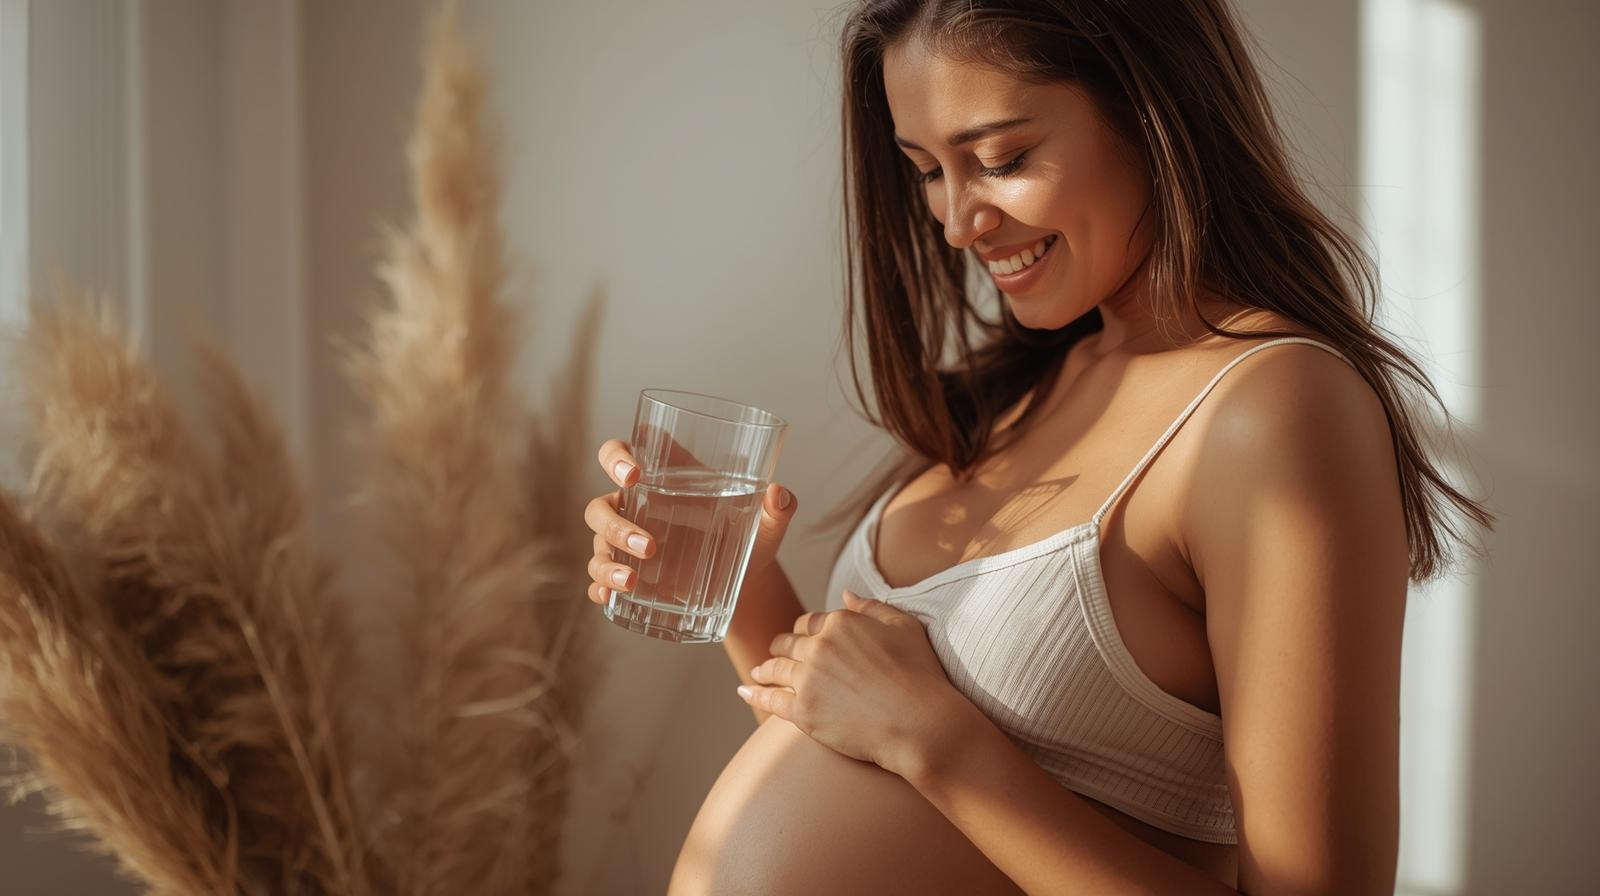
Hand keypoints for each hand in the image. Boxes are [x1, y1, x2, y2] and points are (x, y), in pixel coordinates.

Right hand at [581, 434, 798, 604]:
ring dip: (607, 562)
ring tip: (632, 581)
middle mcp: (638, 508)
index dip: (616, 458)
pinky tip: (609, 597)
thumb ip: (777, 507)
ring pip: (598, 544)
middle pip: (600, 505)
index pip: (620, 455)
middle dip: (614, 524)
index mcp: (663, 480)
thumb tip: (780, 494)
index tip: (633, 474)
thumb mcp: (766, 523)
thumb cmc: (751, 536)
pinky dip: (600, 586)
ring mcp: (628, 543)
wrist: (747, 580)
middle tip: (649, 545)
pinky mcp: (631, 573)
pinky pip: (600, 578)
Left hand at [739, 589, 970, 777]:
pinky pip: (771, 700)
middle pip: (789, 643)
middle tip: (776, 652)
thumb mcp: (904, 626)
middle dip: (781, 647)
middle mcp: (819, 647)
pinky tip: (746, 693)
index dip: (805, 629)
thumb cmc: (919, 674)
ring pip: (777, 669)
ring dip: (766, 668)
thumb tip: (846, 595)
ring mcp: (808, 679)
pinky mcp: (803, 711)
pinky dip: (756, 695)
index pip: (811, 622)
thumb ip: (871, 607)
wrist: (920, 722)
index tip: (803, 636)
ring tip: (760, 672)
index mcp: (841, 623)